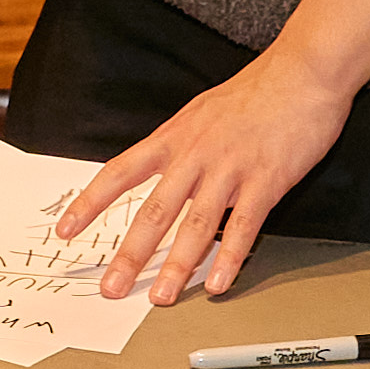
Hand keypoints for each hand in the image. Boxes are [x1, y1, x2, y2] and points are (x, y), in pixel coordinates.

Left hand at [57, 53, 351, 307]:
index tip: (66, 230)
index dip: (90, 203)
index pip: (120, 173)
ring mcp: (230, 170)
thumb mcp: (201, 111)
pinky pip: (244, 227)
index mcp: (174, 138)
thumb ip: (180, 143)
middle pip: (155, 211)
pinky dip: (230, 258)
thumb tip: (159, 168)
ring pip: (196, 225)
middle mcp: (195, 155)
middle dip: (131, 254)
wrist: (303, 71)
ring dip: (177, 266)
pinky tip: (217, 283)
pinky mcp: (266, 181)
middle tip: (112, 287)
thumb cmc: (256, 91)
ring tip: (161, 297)